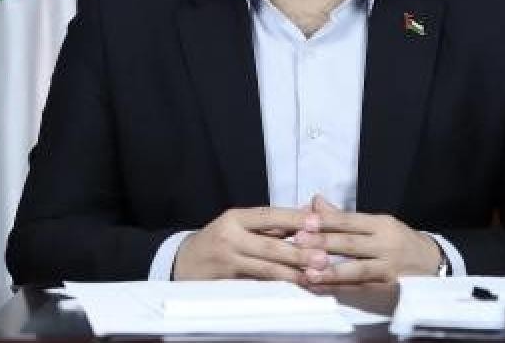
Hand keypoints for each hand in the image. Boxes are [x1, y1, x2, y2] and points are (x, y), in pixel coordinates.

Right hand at [173, 207, 329, 281]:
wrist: (182, 262)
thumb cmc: (218, 240)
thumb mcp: (238, 223)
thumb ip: (271, 222)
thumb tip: (307, 214)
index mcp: (235, 218)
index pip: (268, 215)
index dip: (293, 219)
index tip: (316, 223)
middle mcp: (230, 238)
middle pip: (269, 246)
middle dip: (298, 253)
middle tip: (322, 258)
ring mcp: (227, 263)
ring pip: (264, 270)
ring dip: (291, 274)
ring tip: (312, 277)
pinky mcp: (226, 284)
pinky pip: (256, 285)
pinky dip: (277, 288)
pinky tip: (293, 290)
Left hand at [293, 195, 441, 283]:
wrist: (434, 263)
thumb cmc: (399, 242)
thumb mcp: (377, 224)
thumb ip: (344, 217)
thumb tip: (315, 202)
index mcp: (381, 224)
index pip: (350, 221)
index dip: (327, 221)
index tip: (304, 222)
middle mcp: (386, 244)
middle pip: (351, 243)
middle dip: (323, 243)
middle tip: (298, 242)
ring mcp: (388, 268)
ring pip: (357, 269)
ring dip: (331, 271)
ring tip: (308, 273)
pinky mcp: (389, 288)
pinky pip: (362, 288)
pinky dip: (341, 289)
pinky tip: (322, 289)